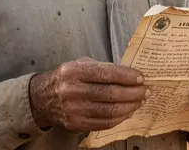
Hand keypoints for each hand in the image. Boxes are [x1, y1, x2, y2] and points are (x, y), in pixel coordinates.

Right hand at [28, 57, 148, 131]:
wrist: (42, 98)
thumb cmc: (66, 78)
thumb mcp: (80, 65)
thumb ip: (101, 68)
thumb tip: (129, 73)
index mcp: (73, 72)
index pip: (106, 74)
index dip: (127, 76)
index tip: (141, 78)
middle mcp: (72, 91)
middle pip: (110, 94)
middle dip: (133, 92)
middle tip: (145, 91)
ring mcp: (74, 110)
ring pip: (110, 110)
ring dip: (130, 106)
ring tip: (140, 101)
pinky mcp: (76, 124)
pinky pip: (104, 123)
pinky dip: (120, 117)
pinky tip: (128, 111)